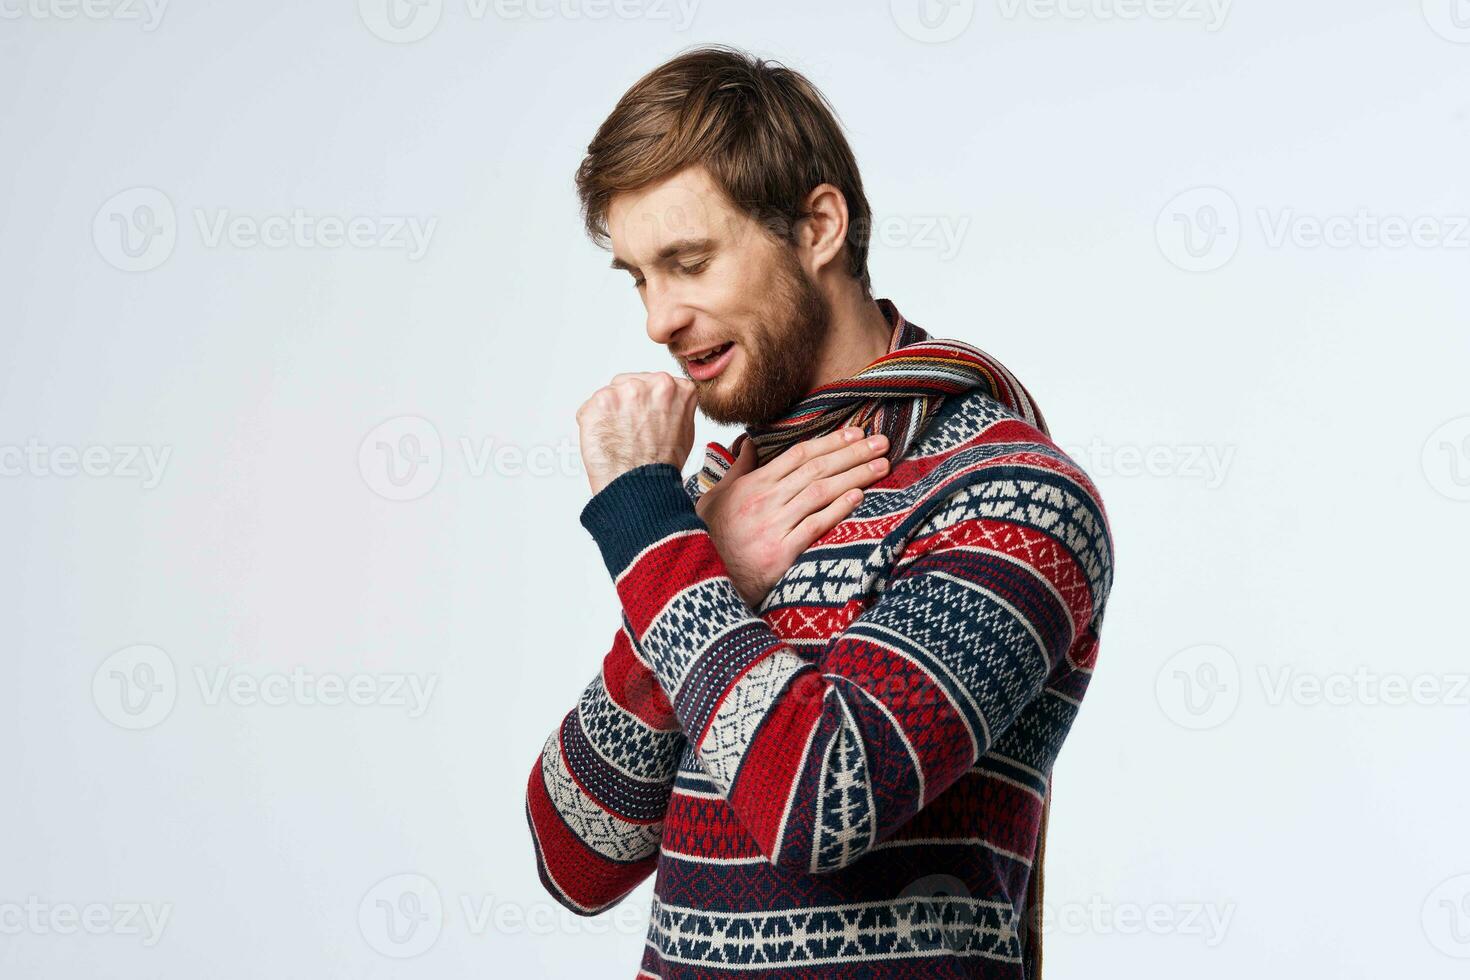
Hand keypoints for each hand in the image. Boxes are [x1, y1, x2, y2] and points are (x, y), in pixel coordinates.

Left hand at [576, 371, 696, 494]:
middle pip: (629, 384)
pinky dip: (593, 424)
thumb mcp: (686, 429)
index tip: (646, 418)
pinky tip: (606, 441)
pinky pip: (590, 409)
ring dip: (610, 414)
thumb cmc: (662, 466)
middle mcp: (647, 384)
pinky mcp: (597, 403)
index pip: (652, 383)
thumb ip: (676, 406)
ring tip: (620, 439)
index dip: (646, 404)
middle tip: (631, 431)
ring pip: (609, 396)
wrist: (640, 486)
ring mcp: (620, 392)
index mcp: (673, 387)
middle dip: (627, 405)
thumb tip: (666, 402)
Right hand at [696, 426, 890, 607]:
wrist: (698, 579)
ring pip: (820, 492)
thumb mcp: (716, 497)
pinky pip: (814, 526)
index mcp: (753, 485)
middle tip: (882, 442)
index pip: (799, 454)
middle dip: (852, 453)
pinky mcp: (780, 554)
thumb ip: (738, 470)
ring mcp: (773, 526)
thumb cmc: (709, 539)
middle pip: (816, 469)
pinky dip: (838, 510)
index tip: (856, 432)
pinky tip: (859, 497)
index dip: (831, 441)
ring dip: (855, 476)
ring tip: (881, 465)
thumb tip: (749, 443)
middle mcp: (765, 501)